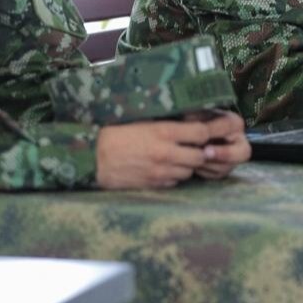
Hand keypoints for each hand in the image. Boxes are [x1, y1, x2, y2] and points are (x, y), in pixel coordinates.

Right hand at [95, 113, 249, 188]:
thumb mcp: (143, 119)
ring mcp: (160, 171)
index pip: (201, 132)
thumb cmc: (116, 132)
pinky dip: (175, 175)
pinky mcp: (154, 184)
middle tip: (197, 146)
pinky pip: (175, 182)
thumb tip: (191, 118)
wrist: (94, 157)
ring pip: (189, 171)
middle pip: (200, 155)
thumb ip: (167, 121)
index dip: (209, 132)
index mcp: (163, 131)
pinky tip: (167, 167)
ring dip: (188, 164)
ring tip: (180, 156)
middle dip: (201, 151)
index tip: (208, 131)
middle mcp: (165, 152)